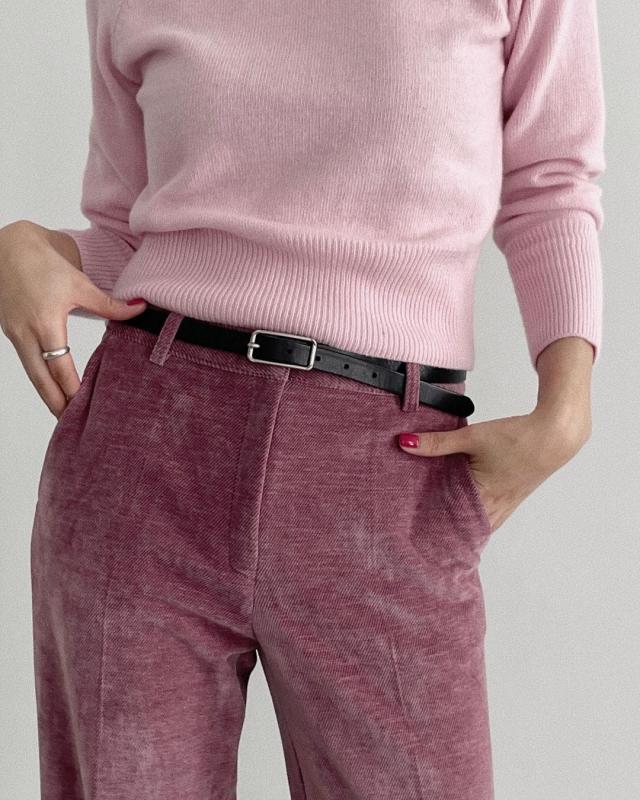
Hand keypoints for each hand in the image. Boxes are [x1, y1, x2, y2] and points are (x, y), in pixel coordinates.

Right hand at [0, 220, 146, 417]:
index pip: (60, 367)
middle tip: (72, 425)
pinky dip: (40, 377)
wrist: (6, 247)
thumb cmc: (43, 263)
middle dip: (56, 403)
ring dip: (47, 393)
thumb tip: (140, 309)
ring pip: (32, 374)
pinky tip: (52, 386)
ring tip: (63, 413)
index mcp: (45, 323)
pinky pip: (27, 361)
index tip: (85, 406)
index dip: (72, 389)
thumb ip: (110, 304)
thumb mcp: (79, 283)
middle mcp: (26, 334)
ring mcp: (15, 334)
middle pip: (41, 380)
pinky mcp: (11, 331)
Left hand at [397, 407, 590, 532]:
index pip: (453, 522)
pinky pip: (496, 515)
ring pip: (483, 524)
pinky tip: (473, 515)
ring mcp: (509, 502)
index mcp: (483, 495)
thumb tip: (406, 443)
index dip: (435, 531)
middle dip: (448, 532)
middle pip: (467, 527)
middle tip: (425, 538)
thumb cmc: (517, 436)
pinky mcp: (517, 494)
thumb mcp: (471, 436)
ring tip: (445, 532)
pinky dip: (482, 518)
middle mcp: (497, 505)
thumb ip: (437, 442)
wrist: (556, 434)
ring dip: (466, 526)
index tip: (418, 539)